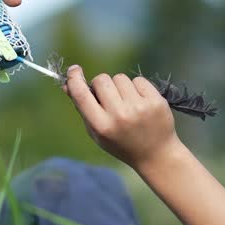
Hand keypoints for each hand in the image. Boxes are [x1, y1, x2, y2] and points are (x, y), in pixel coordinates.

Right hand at [63, 64, 181, 169]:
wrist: (156, 155)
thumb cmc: (121, 143)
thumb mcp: (97, 132)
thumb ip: (83, 109)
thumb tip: (68, 84)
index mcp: (101, 126)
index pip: (81, 94)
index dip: (74, 78)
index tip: (74, 70)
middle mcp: (119, 116)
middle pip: (101, 80)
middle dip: (102, 85)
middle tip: (109, 98)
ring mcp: (139, 107)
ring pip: (120, 77)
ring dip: (120, 86)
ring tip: (127, 103)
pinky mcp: (156, 101)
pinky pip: (138, 80)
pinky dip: (137, 88)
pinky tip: (140, 102)